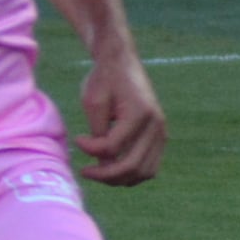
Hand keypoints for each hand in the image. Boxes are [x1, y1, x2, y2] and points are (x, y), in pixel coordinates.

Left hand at [70, 42, 162, 184]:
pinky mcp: (160, 135)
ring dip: (120, 179)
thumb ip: (99, 134)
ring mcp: (161, 131)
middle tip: (85, 171)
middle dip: (105, 175)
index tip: (77, 139)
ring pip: (144, 172)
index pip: (113, 147)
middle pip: (132, 166)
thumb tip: (103, 164)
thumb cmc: (104, 79)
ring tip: (99, 172)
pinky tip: (113, 168)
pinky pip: (150, 166)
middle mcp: (156, 124)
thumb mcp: (93, 103)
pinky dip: (133, 173)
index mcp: (139, 113)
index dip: (90, 149)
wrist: (121, 61)